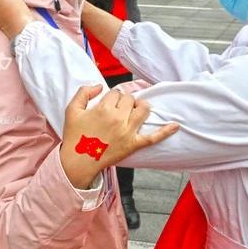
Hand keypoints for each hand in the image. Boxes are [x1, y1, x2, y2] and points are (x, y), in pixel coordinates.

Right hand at [59, 85, 178, 188]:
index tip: (107, 105)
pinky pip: (153, 137)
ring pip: (144, 110)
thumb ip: (84, 92)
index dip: (112, 97)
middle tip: (116, 111)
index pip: (116, 93)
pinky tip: (175, 125)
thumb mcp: (72, 110)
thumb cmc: (74, 136)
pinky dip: (165, 131)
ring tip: (135, 110)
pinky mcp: (134, 145)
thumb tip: (100, 86)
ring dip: (141, 106)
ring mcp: (128, 132)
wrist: (78, 162)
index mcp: (104, 108)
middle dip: (124, 102)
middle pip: (130, 99)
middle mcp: (118, 118)